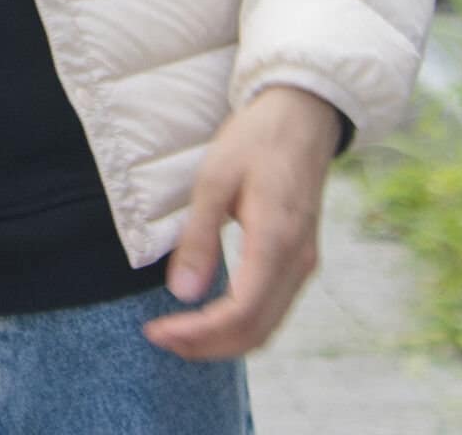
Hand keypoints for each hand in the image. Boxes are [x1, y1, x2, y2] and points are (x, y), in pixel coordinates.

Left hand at [142, 85, 340, 360]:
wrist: (303, 116)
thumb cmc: (256, 140)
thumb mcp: (216, 177)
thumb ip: (200, 237)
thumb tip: (182, 294)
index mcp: (276, 241)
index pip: (239, 314)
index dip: (197, 333)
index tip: (156, 330)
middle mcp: (298, 262)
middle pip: (255, 332)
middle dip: (206, 346)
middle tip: (160, 338)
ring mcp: (304, 263)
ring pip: (267, 327)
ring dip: (223, 340)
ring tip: (178, 333)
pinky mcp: (301, 259)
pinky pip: (273, 310)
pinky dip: (241, 324)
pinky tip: (210, 314)